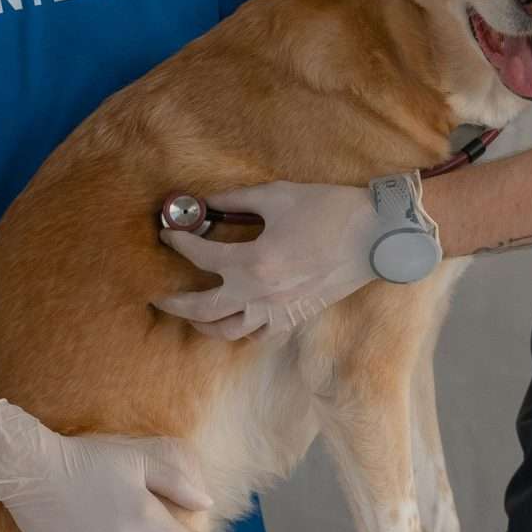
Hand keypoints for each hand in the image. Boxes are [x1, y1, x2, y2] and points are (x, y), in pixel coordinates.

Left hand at [153, 180, 382, 338]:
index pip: (199, 256)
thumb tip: (206, 199)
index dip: (178, 242)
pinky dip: (240, 332)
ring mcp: (278, 312)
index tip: (168, 234)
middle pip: (202, 309)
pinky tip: (233, 322)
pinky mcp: (295, 318)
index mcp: (252, 262)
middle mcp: (260, 294)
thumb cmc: (328, 210)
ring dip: (202, 325)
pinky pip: (258, 336)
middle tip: (156, 295)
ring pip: (227, 332)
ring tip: (189, 315)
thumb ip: (235, 198)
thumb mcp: (276, 195)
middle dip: (174, 303)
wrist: (375, 236)